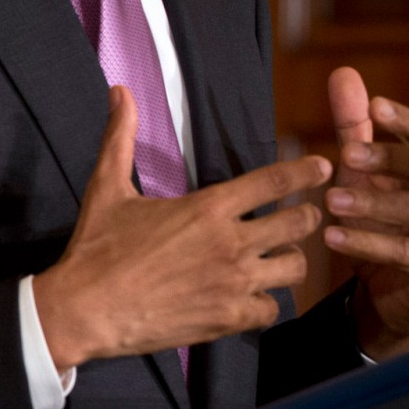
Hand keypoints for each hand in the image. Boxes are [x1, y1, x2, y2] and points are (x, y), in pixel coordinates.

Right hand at [34, 86, 330, 368]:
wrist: (85, 309)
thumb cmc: (96, 247)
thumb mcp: (107, 187)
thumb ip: (119, 137)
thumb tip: (119, 91)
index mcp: (208, 207)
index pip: (274, 181)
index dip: (306, 171)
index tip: (323, 167)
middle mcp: (231, 243)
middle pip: (299, 223)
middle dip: (306, 216)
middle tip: (303, 216)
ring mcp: (234, 283)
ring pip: (295, 268)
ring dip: (289, 261)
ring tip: (279, 258)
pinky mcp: (229, 318)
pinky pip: (272, 309)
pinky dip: (266, 303)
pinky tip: (253, 298)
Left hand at [324, 68, 408, 359]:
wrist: (388, 289)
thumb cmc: (378, 219)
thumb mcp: (361, 173)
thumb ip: (353, 127)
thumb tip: (344, 72)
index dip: (403, 120)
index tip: (374, 105)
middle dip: (390, 158)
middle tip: (347, 154)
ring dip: (375, 203)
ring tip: (331, 200)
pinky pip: (406, 254)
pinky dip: (368, 243)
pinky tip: (332, 237)